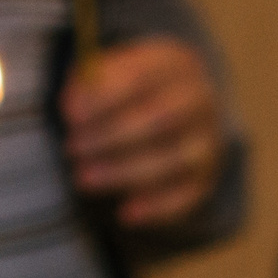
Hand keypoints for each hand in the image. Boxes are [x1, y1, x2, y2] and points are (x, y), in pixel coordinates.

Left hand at [62, 37, 226, 228]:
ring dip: (125, 171)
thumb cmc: (131, 89)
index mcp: (175, 63)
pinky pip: (187, 195)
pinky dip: (157, 207)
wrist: (178, 110)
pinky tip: (125, 214)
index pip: (141, 77)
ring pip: (174, 159)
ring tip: (83, 177)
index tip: (70, 115)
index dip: (105, 97)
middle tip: (71, 148)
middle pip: (160, 117)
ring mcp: (207, 139)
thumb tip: (72, 106)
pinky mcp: (206, 176)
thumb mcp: (111, 71)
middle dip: (110, 135)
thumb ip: (88, 83)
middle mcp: (200, 99)